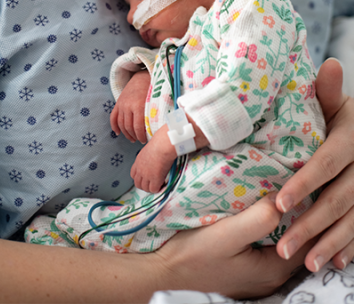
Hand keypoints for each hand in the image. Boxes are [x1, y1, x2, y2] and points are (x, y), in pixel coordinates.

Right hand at [110, 70, 149, 142]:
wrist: (142, 77)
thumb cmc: (153, 90)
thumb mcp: (156, 101)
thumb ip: (155, 114)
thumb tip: (160, 130)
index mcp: (139, 106)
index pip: (138, 127)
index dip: (141, 136)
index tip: (145, 141)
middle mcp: (128, 106)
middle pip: (129, 127)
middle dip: (134, 136)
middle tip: (140, 141)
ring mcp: (121, 105)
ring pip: (121, 124)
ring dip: (126, 133)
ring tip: (132, 138)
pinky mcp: (118, 103)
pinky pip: (113, 117)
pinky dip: (114, 126)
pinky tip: (118, 133)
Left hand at [131, 128, 174, 191]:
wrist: (162, 146)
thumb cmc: (159, 145)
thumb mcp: (148, 151)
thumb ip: (147, 157)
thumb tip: (153, 159)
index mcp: (137, 162)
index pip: (133, 175)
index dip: (139, 178)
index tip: (146, 178)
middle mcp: (140, 170)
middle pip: (137, 184)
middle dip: (144, 186)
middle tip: (153, 184)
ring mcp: (146, 176)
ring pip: (145, 188)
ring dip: (151, 188)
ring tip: (159, 184)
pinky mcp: (154, 179)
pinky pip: (153, 190)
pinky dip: (158, 189)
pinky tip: (163, 184)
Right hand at [155, 194, 312, 298]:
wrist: (160, 273)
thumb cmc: (191, 255)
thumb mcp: (226, 233)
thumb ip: (259, 218)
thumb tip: (282, 199)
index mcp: (274, 269)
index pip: (308, 238)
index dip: (307, 213)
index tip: (297, 189)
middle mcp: (270, 278)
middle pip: (295, 243)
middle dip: (293, 218)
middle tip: (284, 189)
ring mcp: (255, 278)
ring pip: (278, 246)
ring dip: (277, 225)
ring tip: (268, 200)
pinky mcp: (241, 273)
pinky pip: (262, 251)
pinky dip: (263, 234)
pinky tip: (250, 219)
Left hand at [274, 58, 353, 271]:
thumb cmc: (341, 116)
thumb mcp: (337, 103)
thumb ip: (328, 92)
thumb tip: (329, 63)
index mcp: (352, 137)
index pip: (327, 163)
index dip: (305, 184)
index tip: (279, 203)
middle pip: (339, 199)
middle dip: (311, 225)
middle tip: (282, 247)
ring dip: (330, 244)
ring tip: (305, 264)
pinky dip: (351, 247)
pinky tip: (335, 263)